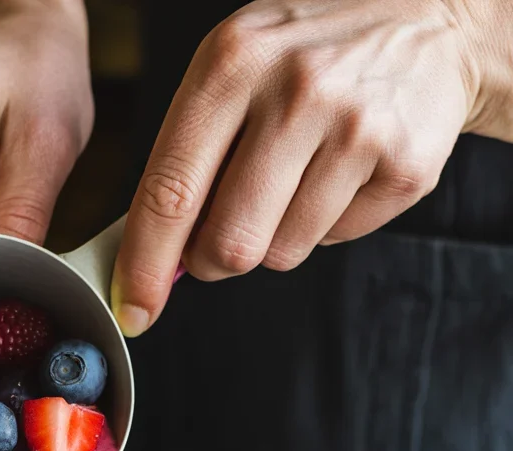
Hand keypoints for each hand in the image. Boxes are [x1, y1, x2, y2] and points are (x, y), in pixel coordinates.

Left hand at [112, 0, 488, 336]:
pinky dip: (331, 223)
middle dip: (215, 260)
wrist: (430, 21)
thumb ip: (187, 155)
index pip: (170, 190)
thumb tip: (153, 257)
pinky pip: (336, 240)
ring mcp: (355, 126)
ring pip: (281, 253)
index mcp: (232, 62)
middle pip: (228, 243)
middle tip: (228, 231)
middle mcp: (294, 89)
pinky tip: (344, 171)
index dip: (145, 264)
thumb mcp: (235, 68)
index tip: (134, 309)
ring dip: (278, 236)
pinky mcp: (404, 164)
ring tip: (301, 176)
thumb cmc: (308, 55)